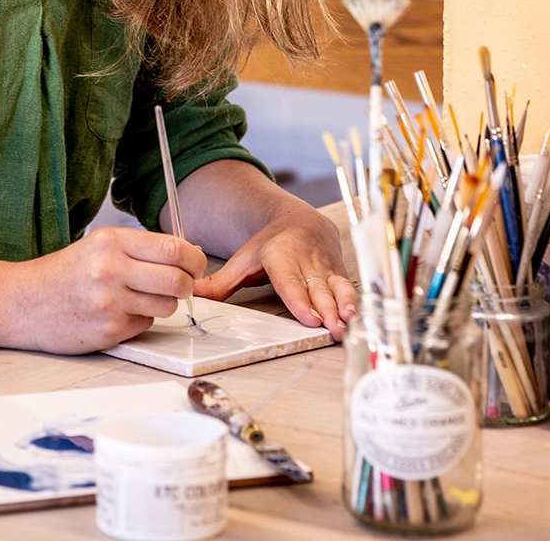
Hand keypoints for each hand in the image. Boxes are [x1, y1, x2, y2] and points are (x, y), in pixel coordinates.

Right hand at [5, 227, 206, 353]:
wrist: (23, 302)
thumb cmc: (65, 273)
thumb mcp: (100, 245)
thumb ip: (141, 248)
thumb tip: (189, 254)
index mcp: (111, 241)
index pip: (173, 247)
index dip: (193, 258)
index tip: (195, 263)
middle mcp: (110, 269)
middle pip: (178, 279)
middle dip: (188, 284)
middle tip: (182, 284)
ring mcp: (109, 303)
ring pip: (166, 305)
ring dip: (164, 303)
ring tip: (143, 297)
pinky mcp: (108, 331)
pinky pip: (146, 325)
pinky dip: (141, 320)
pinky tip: (119, 312)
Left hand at [194, 200, 356, 340]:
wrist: (299, 220)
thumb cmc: (269, 245)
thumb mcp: (243, 260)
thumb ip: (220, 283)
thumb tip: (192, 296)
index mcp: (280, 255)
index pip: (290, 280)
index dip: (300, 299)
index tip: (309, 318)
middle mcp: (306, 259)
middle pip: (316, 288)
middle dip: (326, 310)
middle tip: (332, 330)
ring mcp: (325, 264)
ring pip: (336, 287)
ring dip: (344, 307)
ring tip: (347, 324)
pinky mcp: (339, 270)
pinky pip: (349, 287)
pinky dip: (354, 301)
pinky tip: (357, 317)